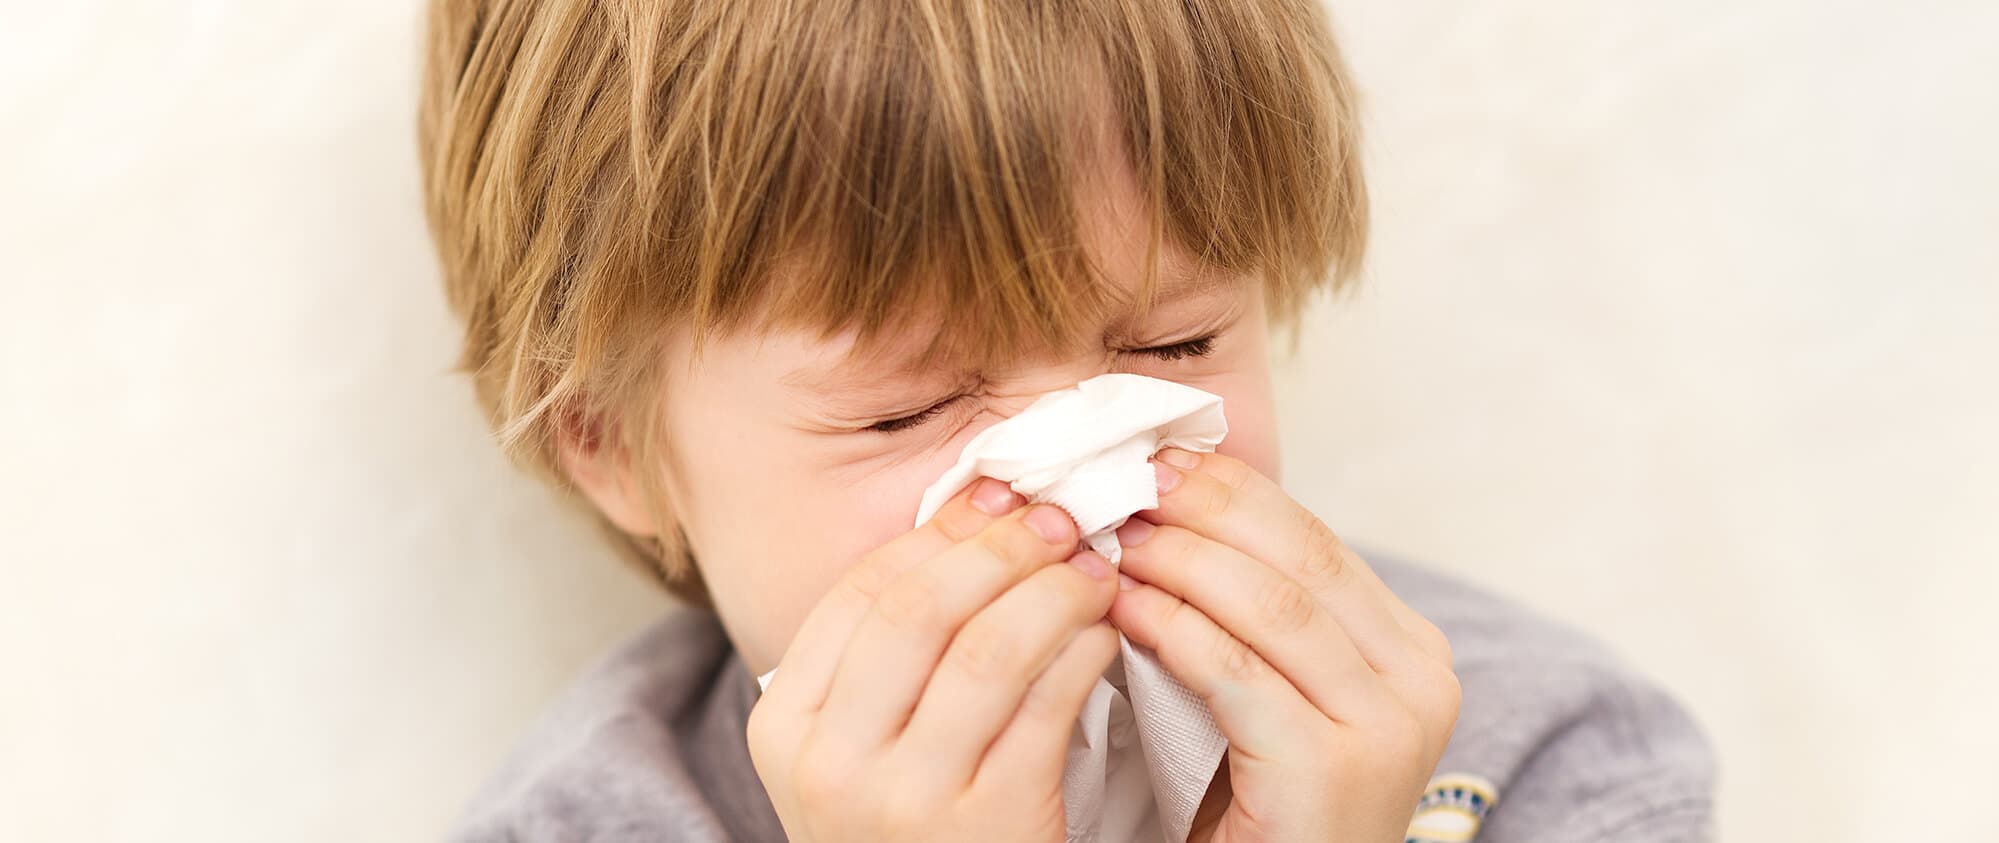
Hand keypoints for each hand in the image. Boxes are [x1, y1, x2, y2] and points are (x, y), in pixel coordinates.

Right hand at [746, 478, 1120, 841]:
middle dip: (1000, 549)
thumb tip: (981, 508)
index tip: (998, 493)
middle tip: (1060, 515)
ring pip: (988, 651)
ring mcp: (904, 802)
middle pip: (919, 611)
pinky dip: (1085, 655)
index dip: (938, 533)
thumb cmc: (913, 830)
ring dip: (1054, 593)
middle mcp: (829, 765)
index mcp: (784, 729)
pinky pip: (1047, 710)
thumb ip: (894, 652)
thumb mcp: (864, 749)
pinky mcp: (987, 828)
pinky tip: (1106, 636)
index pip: (860, 595)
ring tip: (1096, 569)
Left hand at [1107, 449, 1460, 842]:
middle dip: (1203, 511)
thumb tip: (1172, 503)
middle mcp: (1419, 682)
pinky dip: (1172, 629)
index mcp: (1410, 651)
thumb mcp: (1277, 693)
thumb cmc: (1259, 806)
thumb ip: (1254, 614)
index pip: (1315, 538)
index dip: (1231, 492)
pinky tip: (1122, 610)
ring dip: (1177, 562)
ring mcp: (1386, 729)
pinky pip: (1236, 673)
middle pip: (1299, 556)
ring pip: (1269, 605)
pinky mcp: (1330, 771)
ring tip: (1110, 543)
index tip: (1156, 462)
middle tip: (1123, 487)